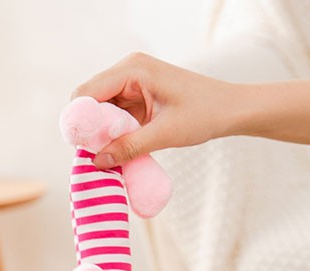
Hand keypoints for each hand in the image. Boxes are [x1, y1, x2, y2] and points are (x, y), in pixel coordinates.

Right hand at [72, 52, 238, 168]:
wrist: (229, 109)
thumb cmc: (204, 114)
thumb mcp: (165, 134)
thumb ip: (129, 147)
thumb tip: (97, 162)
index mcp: (133, 69)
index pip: (87, 93)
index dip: (79, 121)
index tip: (82, 149)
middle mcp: (128, 71)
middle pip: (89, 101)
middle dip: (88, 129)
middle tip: (96, 156)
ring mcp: (131, 84)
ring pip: (99, 111)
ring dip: (100, 134)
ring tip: (109, 156)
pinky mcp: (136, 98)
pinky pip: (113, 116)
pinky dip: (112, 134)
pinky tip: (118, 149)